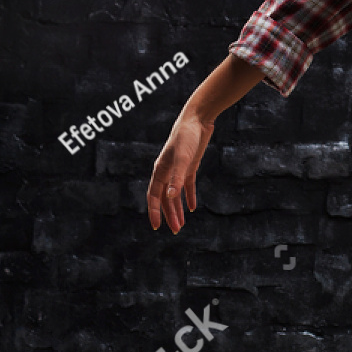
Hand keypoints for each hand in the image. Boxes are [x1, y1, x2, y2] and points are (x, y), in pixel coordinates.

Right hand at [146, 110, 213, 233]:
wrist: (197, 120)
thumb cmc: (187, 137)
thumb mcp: (183, 158)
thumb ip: (176, 178)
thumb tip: (170, 197)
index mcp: (160, 170)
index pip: (154, 196)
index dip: (154, 212)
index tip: (156, 227)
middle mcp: (166, 172)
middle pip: (165, 198)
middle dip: (169, 215)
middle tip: (175, 231)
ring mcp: (177, 169)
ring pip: (175, 195)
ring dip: (177, 209)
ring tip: (181, 225)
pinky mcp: (189, 166)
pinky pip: (187, 186)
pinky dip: (188, 197)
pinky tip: (191, 208)